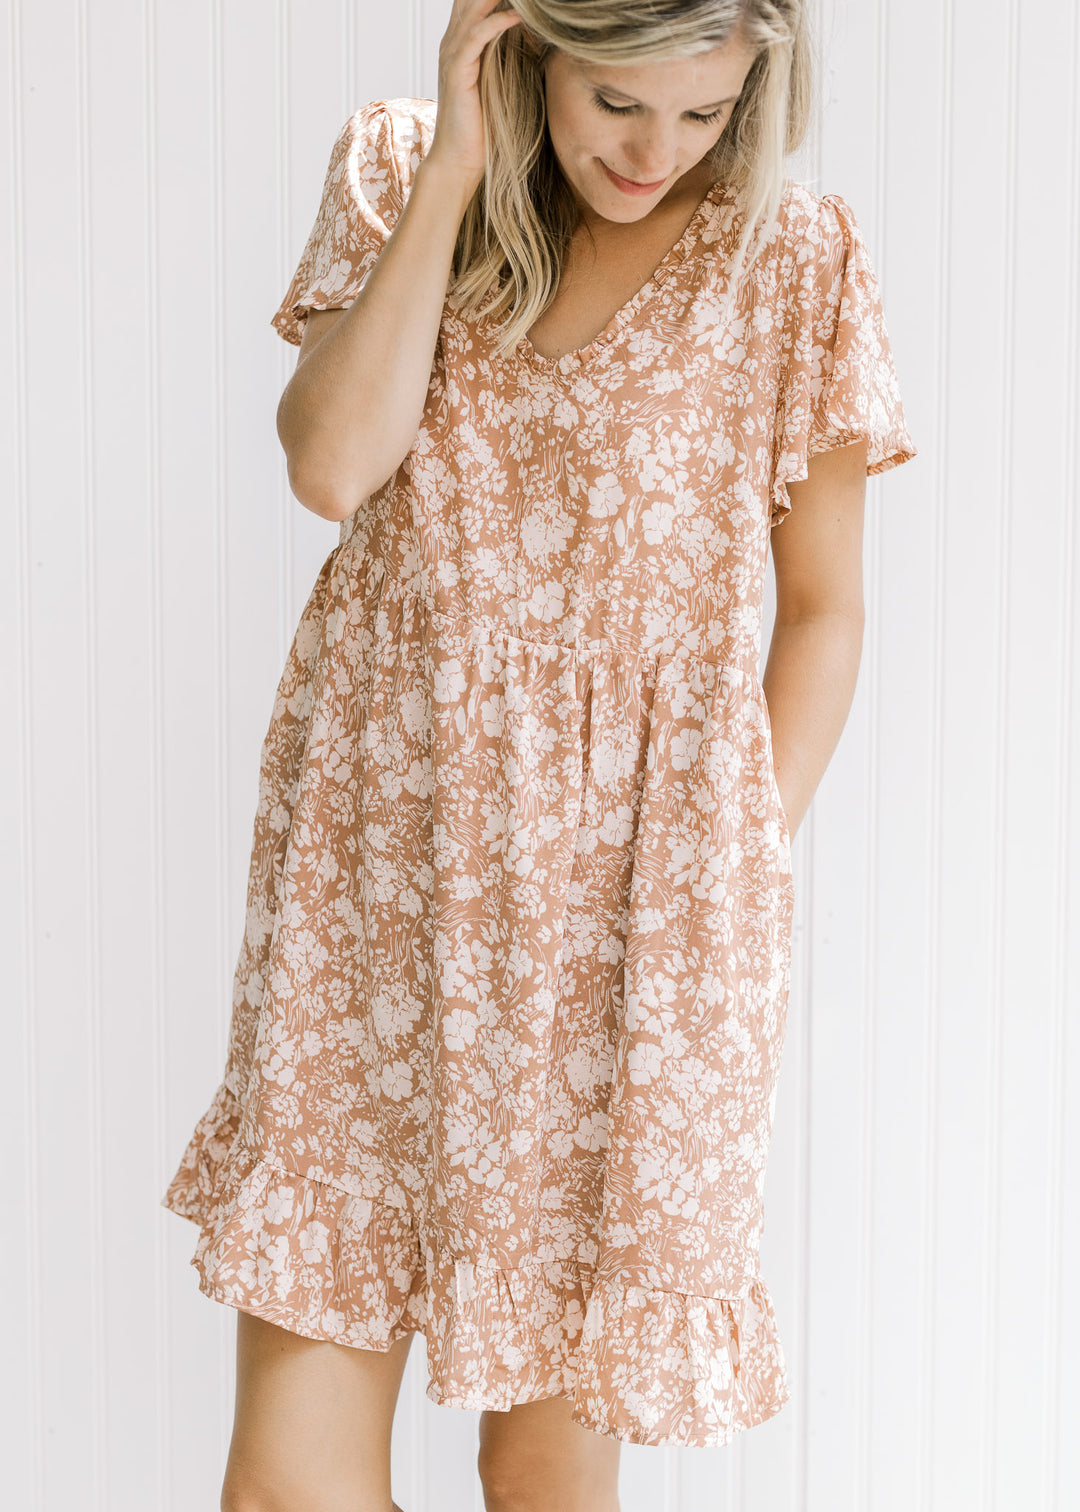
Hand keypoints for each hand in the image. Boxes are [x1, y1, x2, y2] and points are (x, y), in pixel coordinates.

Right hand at [426, 0, 522, 193]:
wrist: (460, 159)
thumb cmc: (482, 127)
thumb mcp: (499, 84)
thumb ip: (508, 58)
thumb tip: (536, 43)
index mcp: (461, 43)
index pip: (474, 1)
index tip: (528, 0)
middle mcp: (452, 43)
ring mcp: (452, 55)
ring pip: (473, 9)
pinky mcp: (456, 71)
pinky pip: (475, 36)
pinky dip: (496, 22)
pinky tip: (517, 17)